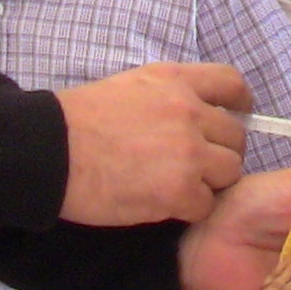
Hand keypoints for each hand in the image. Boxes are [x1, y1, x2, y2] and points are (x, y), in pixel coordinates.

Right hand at [55, 62, 250, 224]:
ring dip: (209, 183)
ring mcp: (188, 151)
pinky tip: (161, 204)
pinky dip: (188, 209)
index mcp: (175, 80)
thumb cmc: (78, 121)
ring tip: (177, 187)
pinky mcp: (180, 190)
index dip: (240, 105)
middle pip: (236, 137)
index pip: (232, 84)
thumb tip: (193, 114)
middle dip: (221, 153)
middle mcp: (189, 111)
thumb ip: (168, 96)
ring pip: (230, 172)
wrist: (49, 151)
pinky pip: (206, 204)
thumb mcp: (129, 85)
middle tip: (196, 167)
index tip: (237, 116)